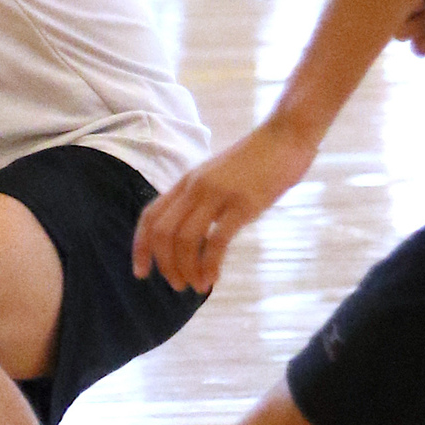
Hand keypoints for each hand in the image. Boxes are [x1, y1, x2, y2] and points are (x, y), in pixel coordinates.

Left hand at [131, 117, 318, 293]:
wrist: (284, 137)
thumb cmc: (256, 161)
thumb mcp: (219, 178)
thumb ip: (204, 200)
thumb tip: (197, 234)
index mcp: (187, 182)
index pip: (150, 216)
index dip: (140, 246)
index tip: (141, 272)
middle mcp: (195, 187)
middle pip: (162, 231)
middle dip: (164, 264)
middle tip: (177, 286)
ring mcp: (217, 194)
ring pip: (185, 239)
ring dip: (186, 269)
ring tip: (196, 287)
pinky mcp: (242, 204)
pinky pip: (216, 241)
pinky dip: (210, 265)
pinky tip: (213, 278)